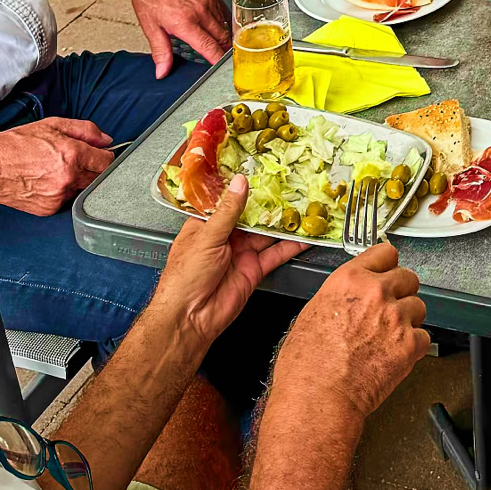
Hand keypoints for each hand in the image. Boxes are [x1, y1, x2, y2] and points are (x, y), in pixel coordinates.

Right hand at [0, 118, 113, 215]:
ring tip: (58, 170)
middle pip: (98, 178)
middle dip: (93, 169)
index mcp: (72, 155)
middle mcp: (67, 178)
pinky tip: (48, 182)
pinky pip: (66, 201)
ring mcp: (57, 196)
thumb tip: (106, 140)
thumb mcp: (54, 125)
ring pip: (82, 190)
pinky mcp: (48, 209)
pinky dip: (63, 192)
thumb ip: (86, 130)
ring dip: (78, 182)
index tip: (101, 155)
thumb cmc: (17, 144)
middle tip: (79, 161)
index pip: (107, 162)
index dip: (106, 157)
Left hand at [123, 0, 229, 77]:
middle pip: (222, 38)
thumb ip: (160, 51)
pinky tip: (217, 28)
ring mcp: (207, 1)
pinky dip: (224, 23)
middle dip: (223, 52)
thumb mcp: (149, 26)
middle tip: (220, 62)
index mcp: (185, 23)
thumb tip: (162, 71)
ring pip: (225, 25)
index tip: (221, 72)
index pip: (209, 47)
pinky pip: (223, 12)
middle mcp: (200, 11)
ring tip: (220, 47)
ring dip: (224, 38)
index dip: (217, 61)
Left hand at [155, 174, 305, 348]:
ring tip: (305, 206)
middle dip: (271, 203)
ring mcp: (242, 253)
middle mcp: (226, 237)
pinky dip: (292, 246)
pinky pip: (276, 254)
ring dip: (285, 222)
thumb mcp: (206, 237)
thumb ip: (228, 211)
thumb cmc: (185, 277)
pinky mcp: (254, 270)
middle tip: (293, 185)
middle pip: (253, 216)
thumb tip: (240, 183)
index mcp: (207, 225)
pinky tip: (305, 236)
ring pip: (267, 233)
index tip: (263, 170)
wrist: (190, 319)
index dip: (245, 187)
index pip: (228, 201)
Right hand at [272, 240, 429, 424]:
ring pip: (419, 306)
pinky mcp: (410, 344)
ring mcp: (396, 317)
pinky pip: (424, 337)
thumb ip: (340, 296)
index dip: (387, 265)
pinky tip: (396, 355)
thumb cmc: (306, 368)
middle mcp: (376, 292)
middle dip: (401, 293)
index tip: (388, 272)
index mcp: (349, 280)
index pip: (385, 253)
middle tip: (389, 310)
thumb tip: (350, 297)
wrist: (317, 400)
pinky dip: (414, 347)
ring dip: (409, 320)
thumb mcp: (312, 314)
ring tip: (390, 337)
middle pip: (408, 277)